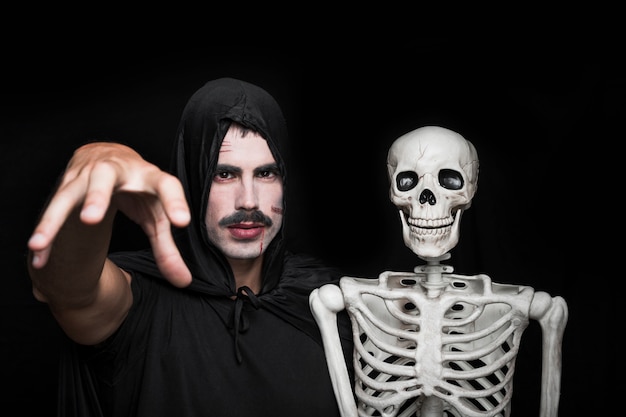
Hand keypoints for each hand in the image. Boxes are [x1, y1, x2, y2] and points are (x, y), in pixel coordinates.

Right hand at [28, 142, 191, 286]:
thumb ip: (168, 248)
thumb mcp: (158, 216)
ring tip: (40, 244)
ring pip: (68, 192)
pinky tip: (38, 256)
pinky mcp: (68, 181)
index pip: (167, 186)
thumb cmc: (142, 192)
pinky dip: (45, 231)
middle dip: (96, 196)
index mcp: (150, 177)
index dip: (175, 202)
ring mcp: (89, 174)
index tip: (181, 223)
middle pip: (105, 178)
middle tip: (91, 219)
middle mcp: (119, 171)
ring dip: (54, 218)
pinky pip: (53, 207)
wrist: (114, 157)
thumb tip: (183, 282)